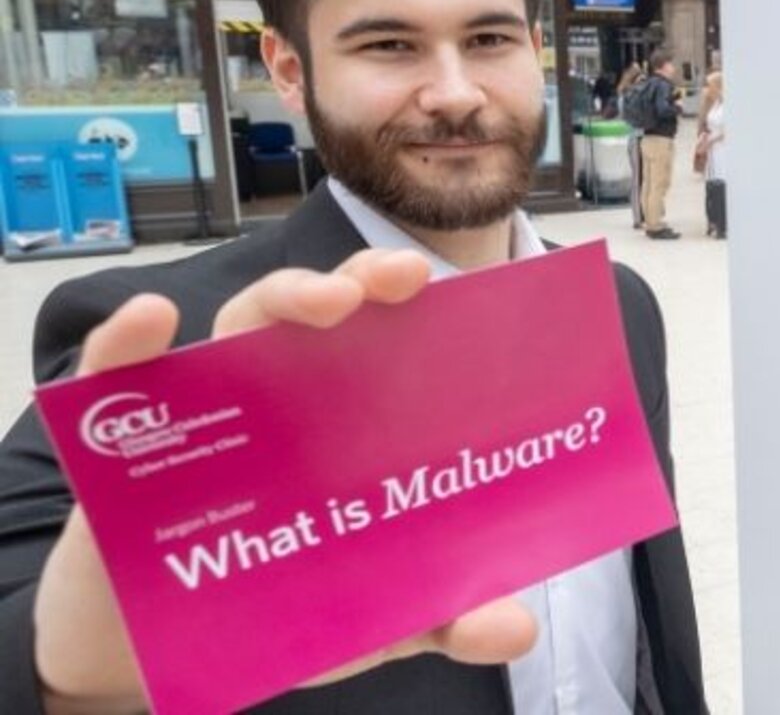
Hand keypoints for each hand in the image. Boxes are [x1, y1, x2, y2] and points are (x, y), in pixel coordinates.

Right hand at [35, 250, 537, 713]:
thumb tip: (514, 632)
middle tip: (402, 279)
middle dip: (360, 283)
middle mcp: (278, 402)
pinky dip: (123, 342)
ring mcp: (204, 415)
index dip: (416, 312)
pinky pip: (113, 378)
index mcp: (340, 426)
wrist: (161, 651)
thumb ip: (441, 614)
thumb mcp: (368, 617)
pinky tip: (150, 320)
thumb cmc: (273, 607)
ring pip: (238, 330)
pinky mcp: (121, 443)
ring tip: (331, 301)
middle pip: (320, 320)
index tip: (455, 292)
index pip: (381, 348)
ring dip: (282, 301)